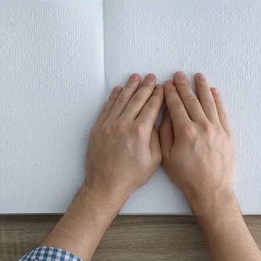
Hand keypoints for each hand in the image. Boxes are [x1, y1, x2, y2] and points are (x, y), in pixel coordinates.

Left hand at [84, 73, 163, 211]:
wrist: (106, 184)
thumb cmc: (131, 175)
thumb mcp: (154, 159)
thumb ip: (157, 138)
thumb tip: (156, 121)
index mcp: (140, 132)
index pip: (151, 107)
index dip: (158, 95)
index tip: (162, 87)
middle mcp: (124, 124)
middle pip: (137, 99)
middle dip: (146, 86)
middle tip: (151, 77)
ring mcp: (109, 125)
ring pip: (121, 100)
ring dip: (130, 87)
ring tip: (136, 77)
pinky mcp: (98, 128)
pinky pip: (107, 107)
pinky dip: (113, 97)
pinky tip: (118, 89)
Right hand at [159, 71, 235, 218]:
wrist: (211, 190)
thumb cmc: (186, 176)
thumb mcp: (167, 156)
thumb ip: (166, 133)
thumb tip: (166, 115)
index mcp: (185, 132)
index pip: (176, 106)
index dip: (170, 93)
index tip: (166, 84)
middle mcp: (202, 127)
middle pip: (191, 100)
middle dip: (183, 86)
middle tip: (179, 75)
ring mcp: (217, 129)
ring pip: (208, 102)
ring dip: (202, 87)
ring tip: (198, 76)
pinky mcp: (227, 134)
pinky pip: (222, 112)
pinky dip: (217, 100)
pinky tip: (213, 91)